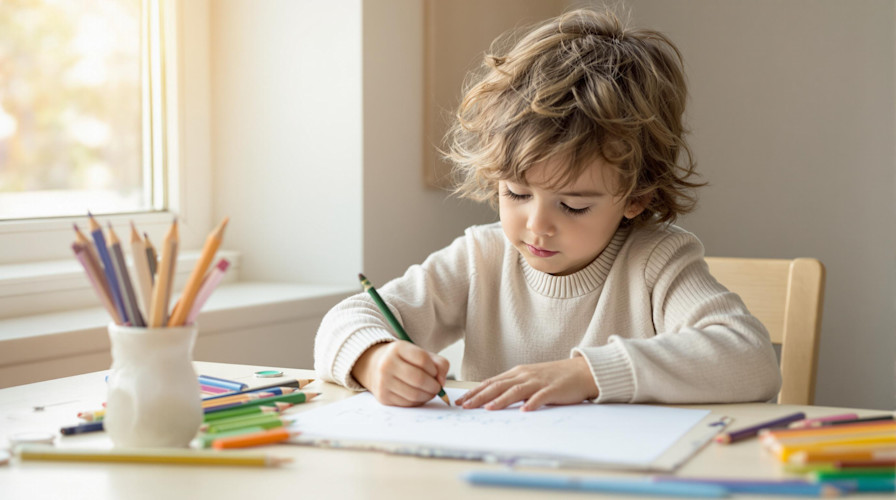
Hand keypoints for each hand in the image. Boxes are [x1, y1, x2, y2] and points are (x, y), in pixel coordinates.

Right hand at [351, 341, 449, 406]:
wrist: (376, 366)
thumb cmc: (404, 360)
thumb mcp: (421, 354)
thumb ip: (439, 364)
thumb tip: (441, 382)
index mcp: (397, 348)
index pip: (422, 359)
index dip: (434, 369)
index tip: (436, 373)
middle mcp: (387, 364)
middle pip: (419, 379)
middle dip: (434, 386)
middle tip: (437, 387)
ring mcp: (383, 381)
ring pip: (414, 394)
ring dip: (427, 396)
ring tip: (430, 392)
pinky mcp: (383, 396)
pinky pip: (407, 403)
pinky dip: (418, 402)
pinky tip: (419, 396)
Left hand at [455, 357, 597, 410]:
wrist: (580, 371)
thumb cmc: (553, 377)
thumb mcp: (529, 378)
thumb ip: (513, 386)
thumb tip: (492, 397)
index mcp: (517, 373)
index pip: (491, 382)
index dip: (475, 391)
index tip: (461, 400)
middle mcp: (524, 376)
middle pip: (498, 386)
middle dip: (480, 396)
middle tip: (465, 406)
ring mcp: (538, 382)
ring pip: (516, 390)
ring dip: (501, 400)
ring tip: (488, 408)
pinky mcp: (553, 389)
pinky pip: (541, 397)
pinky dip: (532, 403)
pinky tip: (525, 410)